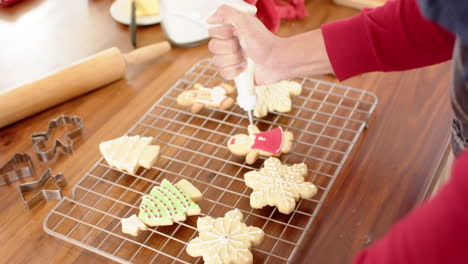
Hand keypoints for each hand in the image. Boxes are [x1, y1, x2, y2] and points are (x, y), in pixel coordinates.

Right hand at [207, 5, 333, 84]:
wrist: (276, 62)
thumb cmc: (263, 42)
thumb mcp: (245, 21)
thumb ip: (226, 13)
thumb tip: (209, 19)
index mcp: (231, 31)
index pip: (212, 33)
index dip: (224, 34)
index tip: (237, 34)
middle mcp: (230, 43)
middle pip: (213, 48)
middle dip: (230, 49)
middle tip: (243, 47)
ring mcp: (231, 59)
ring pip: (217, 61)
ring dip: (234, 60)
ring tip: (246, 58)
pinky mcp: (234, 72)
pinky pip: (222, 73)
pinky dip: (234, 71)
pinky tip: (245, 69)